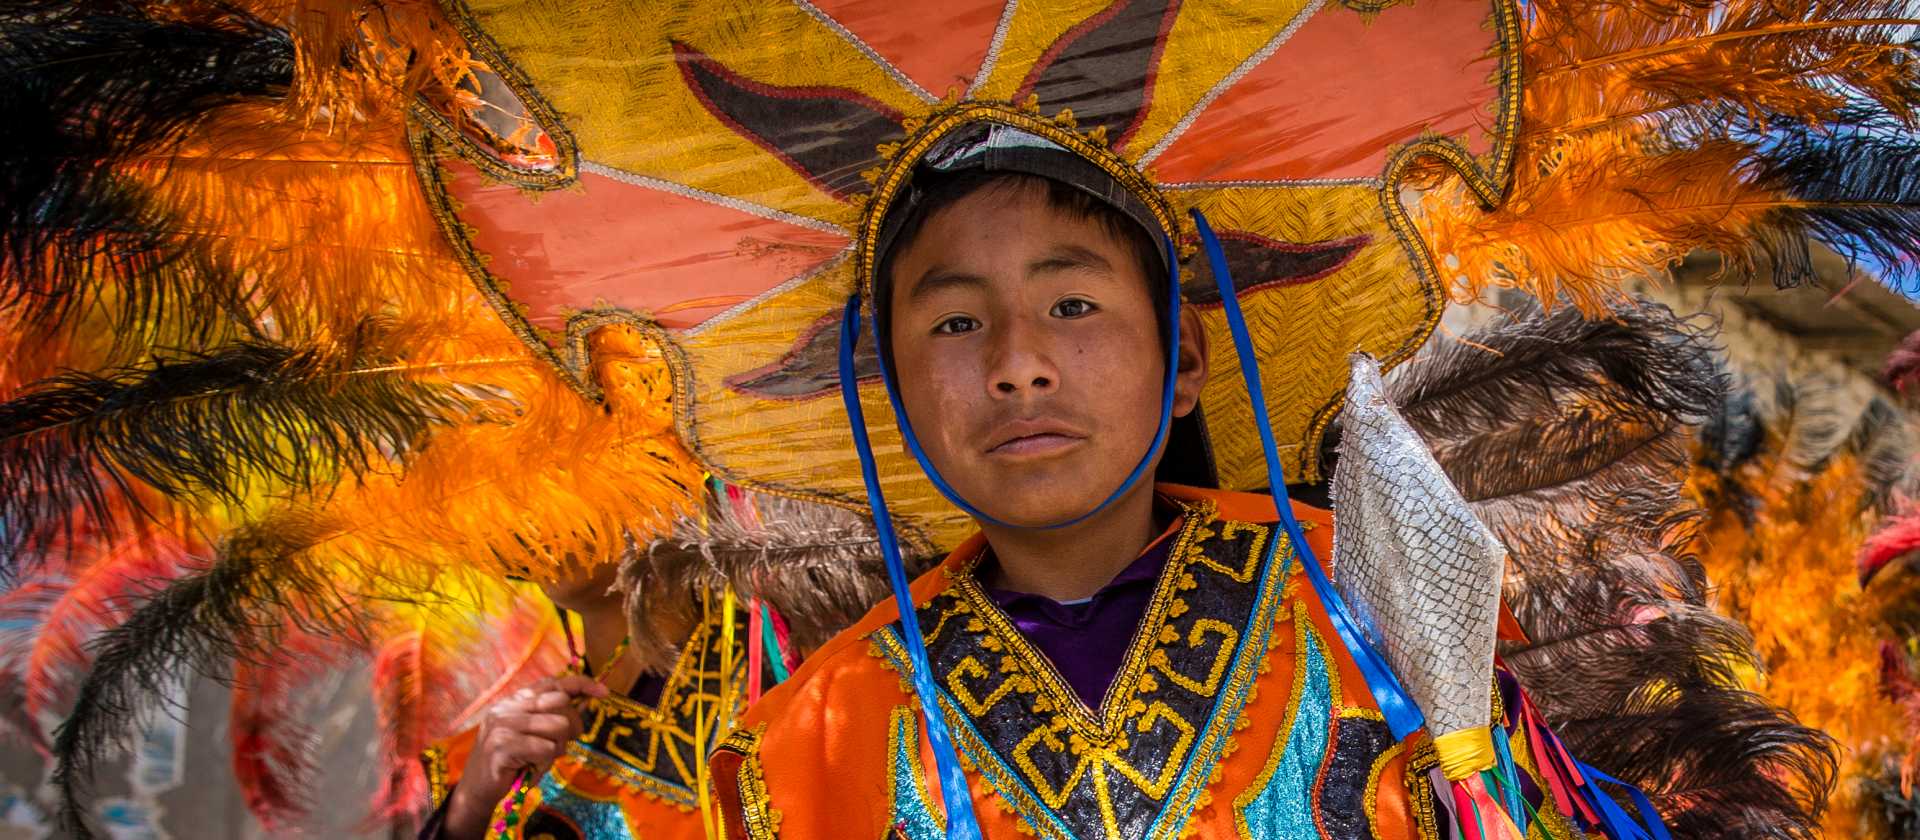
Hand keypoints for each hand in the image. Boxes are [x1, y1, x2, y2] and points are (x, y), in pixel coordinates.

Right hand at [440, 675, 608, 838]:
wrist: (478, 789)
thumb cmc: (512, 761)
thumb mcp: (531, 733)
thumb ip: (550, 716)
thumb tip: (585, 703)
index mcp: (515, 700)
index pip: (553, 683)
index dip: (581, 684)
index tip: (603, 692)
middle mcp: (507, 707)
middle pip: (562, 703)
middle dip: (571, 726)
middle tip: (560, 745)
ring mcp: (503, 725)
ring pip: (558, 726)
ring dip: (557, 748)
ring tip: (540, 759)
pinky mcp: (503, 746)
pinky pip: (546, 749)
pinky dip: (545, 762)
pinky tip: (531, 768)